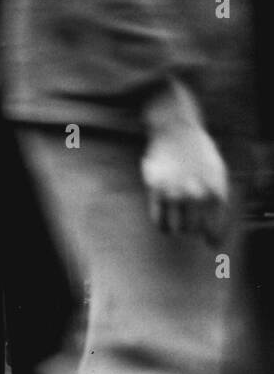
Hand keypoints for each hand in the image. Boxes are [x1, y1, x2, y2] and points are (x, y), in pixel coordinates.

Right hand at [142, 125, 228, 243]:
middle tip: (189, 223)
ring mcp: (174, 193)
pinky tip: (163, 221)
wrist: (177, 131)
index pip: (214, 229)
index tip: (209, 242)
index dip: (211, 239)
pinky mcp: (155, 190)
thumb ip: (216, 199)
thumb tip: (211, 229)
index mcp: (215, 193)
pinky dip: (161, 225)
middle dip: (191, 228)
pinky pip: (158, 219)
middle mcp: (196, 196)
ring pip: (174, 228)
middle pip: (192, 229)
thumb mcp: (217, 175)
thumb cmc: (199, 153)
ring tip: (176, 222)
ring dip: (175, 228)